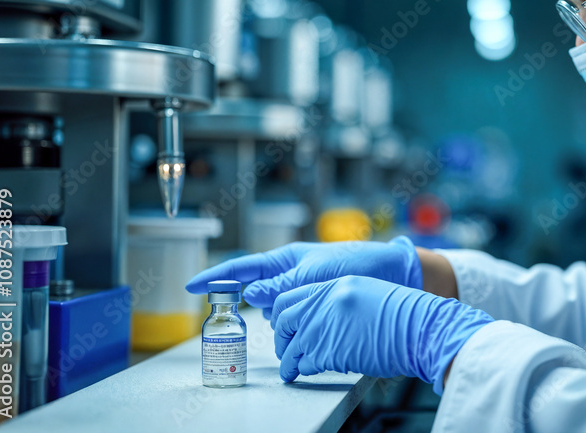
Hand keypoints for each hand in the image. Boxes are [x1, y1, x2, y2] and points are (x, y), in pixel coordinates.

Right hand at [185, 237, 421, 309]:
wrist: (395, 273)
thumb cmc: (358, 261)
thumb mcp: (316, 272)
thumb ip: (283, 285)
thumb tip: (252, 294)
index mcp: (287, 259)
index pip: (242, 267)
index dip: (216, 277)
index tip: (190, 286)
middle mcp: (292, 274)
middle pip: (258, 295)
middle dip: (262, 307)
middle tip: (278, 312)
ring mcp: (303, 290)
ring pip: (277, 312)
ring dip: (286, 319)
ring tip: (311, 314)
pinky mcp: (317, 306)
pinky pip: (296, 320)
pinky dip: (300, 326)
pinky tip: (315, 326)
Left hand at [270, 276, 493, 393]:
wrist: (419, 327)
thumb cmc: (403, 313)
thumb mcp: (366, 292)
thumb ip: (339, 300)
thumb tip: (321, 317)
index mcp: (334, 285)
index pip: (290, 298)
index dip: (282, 315)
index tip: (284, 326)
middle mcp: (324, 303)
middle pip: (283, 321)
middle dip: (280, 338)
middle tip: (284, 349)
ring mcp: (324, 327)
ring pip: (291, 347)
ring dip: (288, 362)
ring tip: (290, 370)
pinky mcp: (329, 351)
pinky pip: (305, 364)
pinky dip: (304, 370)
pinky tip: (308, 372)